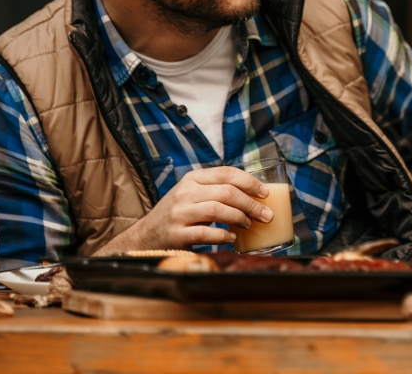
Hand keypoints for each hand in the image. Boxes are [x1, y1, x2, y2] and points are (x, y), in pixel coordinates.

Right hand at [97, 166, 273, 253]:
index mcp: (192, 178)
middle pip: (226, 192)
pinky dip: (223, 236)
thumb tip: (253, 193)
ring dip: (239, 218)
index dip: (249, 182)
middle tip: (265, 214)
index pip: (226, 173)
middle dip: (251, 204)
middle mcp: (185, 192)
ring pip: (217, 210)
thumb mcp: (192, 193)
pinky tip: (231, 237)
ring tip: (248, 224)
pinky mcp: (177, 234)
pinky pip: (206, 233)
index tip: (265, 192)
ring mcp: (180, 213)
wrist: (146, 236)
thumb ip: (215, 189)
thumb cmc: (178, 214)